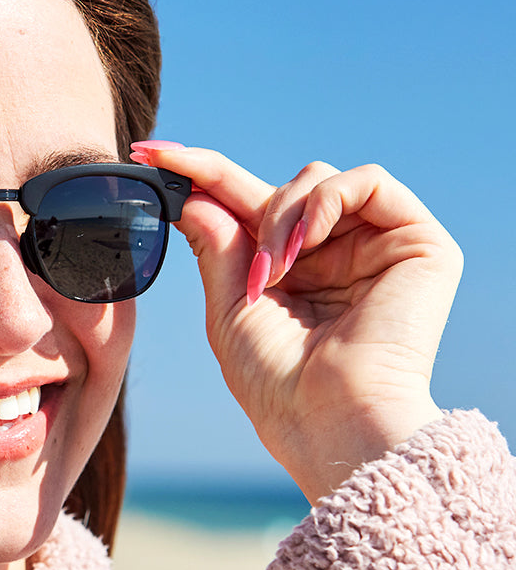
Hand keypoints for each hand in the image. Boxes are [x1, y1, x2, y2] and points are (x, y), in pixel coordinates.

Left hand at [134, 144, 462, 502]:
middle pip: (279, 186)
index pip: (243, 205)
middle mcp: (334, 253)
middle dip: (239, 201)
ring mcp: (376, 245)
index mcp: (291, 271)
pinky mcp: (419, 243)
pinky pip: (369, 180)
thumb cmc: (276, 382)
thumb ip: (217, 244)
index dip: (200, 173)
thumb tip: (193, 194)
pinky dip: (328, 201)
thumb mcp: (230, 306)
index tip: (149, 152)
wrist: (326, 417)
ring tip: (275, 270)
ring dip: (280, 216)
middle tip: (238, 258)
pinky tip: (308, 245)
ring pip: (317, 179)